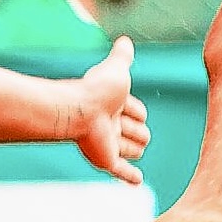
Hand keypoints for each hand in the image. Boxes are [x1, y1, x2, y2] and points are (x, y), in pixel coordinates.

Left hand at [68, 37, 149, 185]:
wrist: (79, 110)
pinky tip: (137, 181)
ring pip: (135, 150)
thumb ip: (122, 57)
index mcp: (116, 106)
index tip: (121, 104)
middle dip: (137, 129)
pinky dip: (130, 176)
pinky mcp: (106, 159)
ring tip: (121, 139)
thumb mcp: (116, 69)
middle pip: (142, 133)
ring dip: (133, 147)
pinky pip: (121, 171)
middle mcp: (113, 126)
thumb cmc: (98, 89)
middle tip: (118, 121)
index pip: (140, 112)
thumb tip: (125, 41)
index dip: (136, 109)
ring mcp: (109, 144)